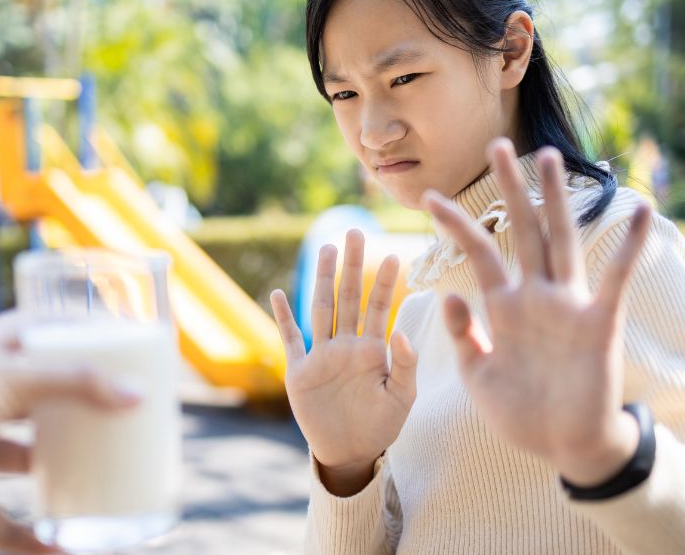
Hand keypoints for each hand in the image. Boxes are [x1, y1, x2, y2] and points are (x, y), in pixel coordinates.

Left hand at [0, 311, 139, 553]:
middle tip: (118, 412)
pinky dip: (31, 541)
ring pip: (20, 459)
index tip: (115, 341)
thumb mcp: (17, 376)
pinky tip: (66, 550)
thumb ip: (79, 383)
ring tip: (101, 473)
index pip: (36, 330)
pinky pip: (1, 523)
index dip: (72, 332)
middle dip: (73, 408)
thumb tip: (138, 396)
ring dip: (54, 469)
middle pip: (35, 398)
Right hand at [271, 230, 416, 495]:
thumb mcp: (402, 399)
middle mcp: (346, 345)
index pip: (379, 307)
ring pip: (321, 308)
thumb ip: (406, 366)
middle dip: (352, 265)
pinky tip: (278, 293)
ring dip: (321, 279)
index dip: (384, 282)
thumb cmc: (381, 426)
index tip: (393, 253)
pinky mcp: (299, 371)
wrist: (350, 452)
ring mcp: (321, 355)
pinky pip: (289, 339)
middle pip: (348, 297)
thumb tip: (400, 331)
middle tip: (355, 232)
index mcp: (372, 350)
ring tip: (325, 249)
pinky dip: (283, 317)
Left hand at [423, 139, 650, 486]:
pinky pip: (616, 278)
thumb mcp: (478, 375)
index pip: (479, 253)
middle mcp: (537, 296)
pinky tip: (643, 211)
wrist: (564, 448)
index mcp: (506, 306)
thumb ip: (464, 335)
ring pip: (561, 240)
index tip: (429, 197)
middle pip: (522, 230)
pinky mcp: (600, 323)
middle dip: (510, 189)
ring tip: (551, 157)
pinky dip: (630, 247)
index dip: (455, 225)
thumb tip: (449, 294)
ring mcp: (569, 306)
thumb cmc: (522, 413)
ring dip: (557, 200)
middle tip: (497, 145)